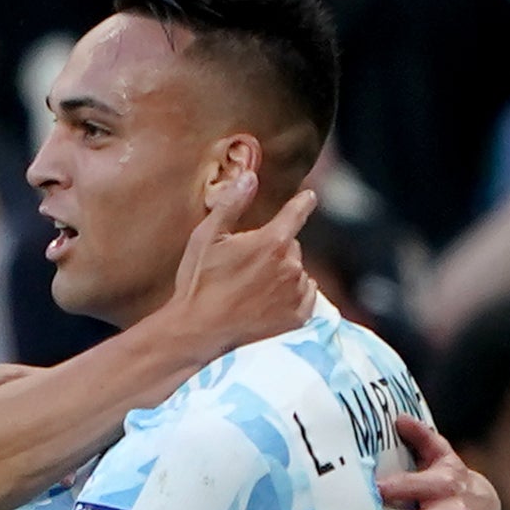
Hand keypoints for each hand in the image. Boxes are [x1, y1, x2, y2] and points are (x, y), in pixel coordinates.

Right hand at [156, 153, 323, 356]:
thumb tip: (250, 176)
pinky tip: (267, 303)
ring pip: (298, 272)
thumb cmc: (200, 283)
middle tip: (246, 266)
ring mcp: (296, 293)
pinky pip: (305, 296)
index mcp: (272, 241)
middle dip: (275, 250)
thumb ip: (232, 204)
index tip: (310, 197)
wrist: (199, 332)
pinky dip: (292, 296)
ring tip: (253, 289)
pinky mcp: (298, 317)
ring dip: (283, 274)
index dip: (303, 203)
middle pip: (291, 246)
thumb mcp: (207, 237)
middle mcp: (291, 266)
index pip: (296, 213)